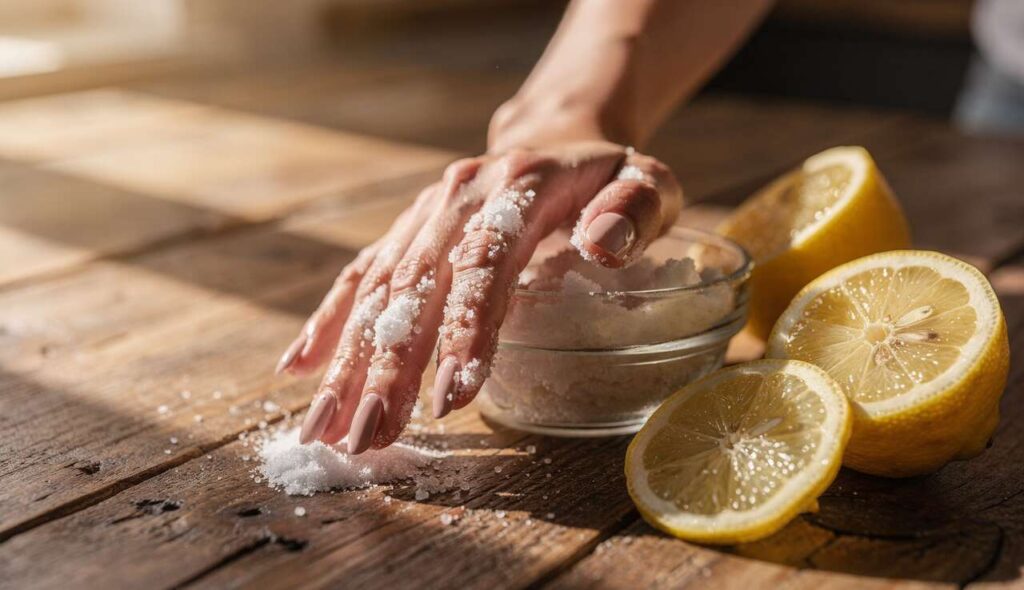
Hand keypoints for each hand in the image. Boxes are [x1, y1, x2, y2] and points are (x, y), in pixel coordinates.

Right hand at [277, 138, 681, 453]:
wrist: (555, 136)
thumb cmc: (608, 175)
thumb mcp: (647, 182)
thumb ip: (636, 209)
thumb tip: (601, 244)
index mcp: (519, 185)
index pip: (485, 261)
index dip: (466, 328)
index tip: (449, 397)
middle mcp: (459, 197)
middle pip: (415, 286)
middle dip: (386, 367)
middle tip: (365, 439)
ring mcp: (425, 214)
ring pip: (379, 289)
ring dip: (348, 362)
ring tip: (324, 430)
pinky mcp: (407, 230)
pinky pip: (360, 273)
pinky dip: (328, 320)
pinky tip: (298, 368)